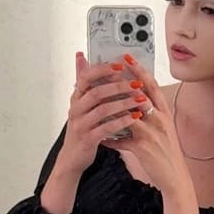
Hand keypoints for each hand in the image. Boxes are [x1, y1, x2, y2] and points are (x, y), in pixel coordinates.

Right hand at [56, 51, 136, 174]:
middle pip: (96, 92)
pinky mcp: (88, 138)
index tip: (120, 65)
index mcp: (76, 98)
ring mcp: (81, 124)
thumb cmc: (82, 128)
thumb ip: (84, 82)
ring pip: (103, 109)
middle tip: (136, 83)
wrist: (73, 157)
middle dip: (118, 86)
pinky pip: (106, 127)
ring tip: (139, 99)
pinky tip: (135, 117)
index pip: (85, 77)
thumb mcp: (81, 104)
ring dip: (123, 103)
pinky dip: (122, 121)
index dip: (102, 70)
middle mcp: (76, 109)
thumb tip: (80, 56)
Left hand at [109, 52, 193, 198]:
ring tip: (97, 99)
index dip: (139, 70)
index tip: (127, 58)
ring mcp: (151, 133)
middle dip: (122, 81)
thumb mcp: (164, 130)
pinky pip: (121, 140)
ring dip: (112, 106)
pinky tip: (101, 138)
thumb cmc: (168, 153)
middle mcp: (159, 120)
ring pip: (128, 113)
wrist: (176, 177)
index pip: (151, 86)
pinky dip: (110, 139)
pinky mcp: (143, 148)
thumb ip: (151, 115)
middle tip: (108, 69)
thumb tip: (138, 100)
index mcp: (164, 113)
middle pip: (139, 94)